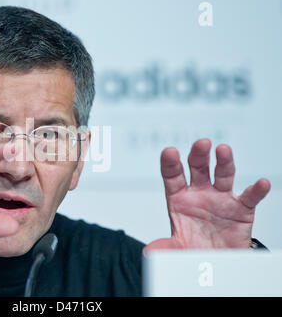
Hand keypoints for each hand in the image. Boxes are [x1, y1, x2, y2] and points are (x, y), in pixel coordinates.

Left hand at [145, 139, 270, 252]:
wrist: (213, 264)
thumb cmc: (192, 248)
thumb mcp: (174, 249)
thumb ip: (163, 248)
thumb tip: (149, 252)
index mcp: (178, 198)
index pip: (172, 176)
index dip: (170, 163)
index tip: (169, 152)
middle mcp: (199, 193)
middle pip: (198, 168)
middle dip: (198, 155)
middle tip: (201, 144)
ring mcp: (220, 199)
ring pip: (223, 175)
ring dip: (224, 162)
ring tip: (223, 150)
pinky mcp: (240, 209)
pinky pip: (249, 197)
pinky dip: (256, 190)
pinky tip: (260, 183)